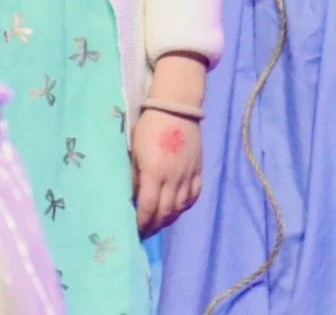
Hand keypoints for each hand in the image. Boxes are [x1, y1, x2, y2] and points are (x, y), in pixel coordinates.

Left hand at [130, 108, 201, 237]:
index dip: (140, 224)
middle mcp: (174, 178)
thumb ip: (133, 177)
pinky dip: (186, 205)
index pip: (147, 208)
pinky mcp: (198, 168)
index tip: (132, 232)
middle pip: (165, 211)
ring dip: (169, 218)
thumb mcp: (134, 152)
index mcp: (155, 174)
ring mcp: (189, 174)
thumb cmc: (148, 128)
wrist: (176, 109)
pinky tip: (178, 209)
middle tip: (144, 233)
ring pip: (181, 206)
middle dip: (153, 226)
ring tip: (159, 223)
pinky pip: (195, 194)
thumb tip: (129, 199)